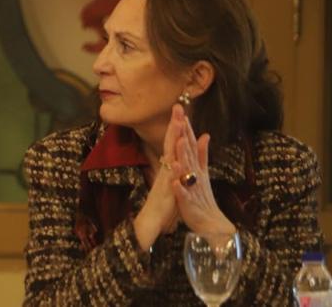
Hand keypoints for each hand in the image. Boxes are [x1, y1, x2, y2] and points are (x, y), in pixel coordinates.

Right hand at [133, 111, 185, 249]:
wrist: (151, 223)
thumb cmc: (162, 203)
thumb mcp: (171, 182)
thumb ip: (175, 167)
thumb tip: (178, 153)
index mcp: (169, 166)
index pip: (174, 142)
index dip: (177, 126)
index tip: (180, 109)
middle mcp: (166, 169)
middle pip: (171, 144)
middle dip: (174, 126)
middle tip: (177, 107)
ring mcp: (165, 179)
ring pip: (170, 158)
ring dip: (174, 143)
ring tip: (178, 127)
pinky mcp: (166, 193)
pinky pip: (171, 180)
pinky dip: (174, 171)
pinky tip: (177, 162)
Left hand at [171, 106, 236, 238]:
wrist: (210, 223)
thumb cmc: (202, 196)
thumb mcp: (202, 172)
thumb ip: (202, 154)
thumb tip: (205, 134)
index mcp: (195, 166)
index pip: (189, 143)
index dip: (185, 127)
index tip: (180, 109)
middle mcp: (195, 173)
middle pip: (189, 151)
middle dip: (184, 134)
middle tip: (180, 116)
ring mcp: (192, 187)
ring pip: (187, 170)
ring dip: (183, 156)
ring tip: (179, 142)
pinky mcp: (188, 202)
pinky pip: (184, 194)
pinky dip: (180, 187)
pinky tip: (176, 181)